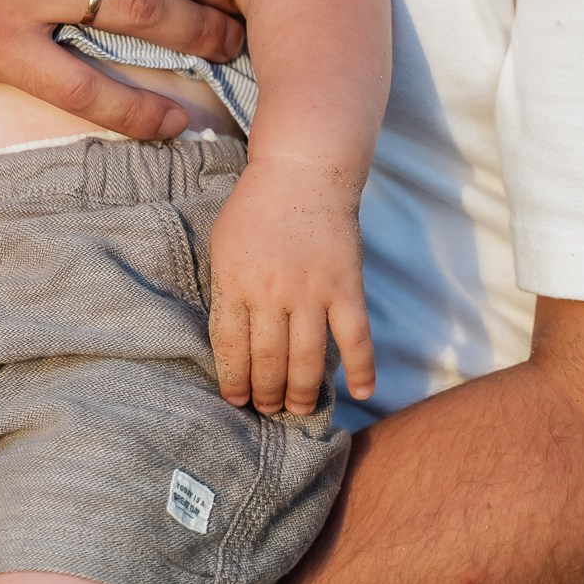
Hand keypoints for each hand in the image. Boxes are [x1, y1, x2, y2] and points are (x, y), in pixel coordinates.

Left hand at [208, 153, 375, 414]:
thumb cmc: (255, 209)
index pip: (230, 347)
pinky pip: (356, 337)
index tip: (235, 400)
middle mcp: (272, 293)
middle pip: (268, 360)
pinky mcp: (345, 287)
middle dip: (266, 393)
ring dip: (302, 392)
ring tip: (297, 410)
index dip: (233, 380)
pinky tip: (361, 393)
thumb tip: (228, 338)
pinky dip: (362, 368)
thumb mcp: (222, 246)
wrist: (302, 173)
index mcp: (235, 282)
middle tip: (267, 409)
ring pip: (307, 359)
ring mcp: (311, 292)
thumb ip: (226, 290)